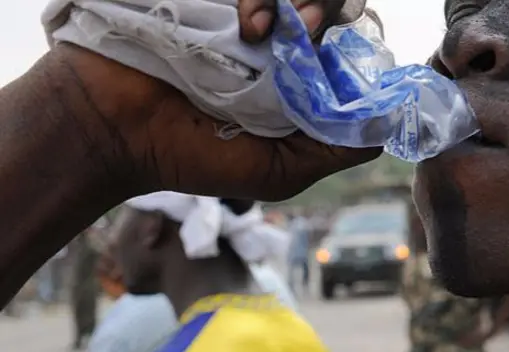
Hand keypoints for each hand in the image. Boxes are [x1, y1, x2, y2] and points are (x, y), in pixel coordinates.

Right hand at [58, 0, 379, 201]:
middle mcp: (278, 47)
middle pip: (334, 6)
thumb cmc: (194, 156)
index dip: (357, 50)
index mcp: (297, 87)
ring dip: (298, 0)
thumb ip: (330, 151)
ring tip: (262, 28)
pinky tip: (247, 21)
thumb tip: (384, 130)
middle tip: (306, 30)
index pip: (350, 51)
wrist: (118, 129)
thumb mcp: (277, 170)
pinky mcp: (215, 0)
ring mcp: (248, 20)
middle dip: (328, 12)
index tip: (343, 62)